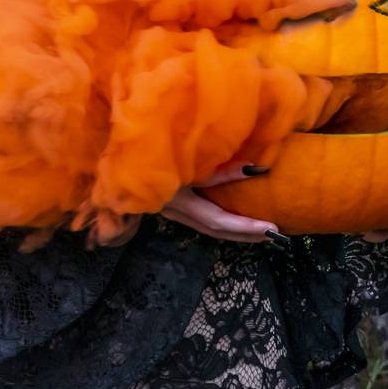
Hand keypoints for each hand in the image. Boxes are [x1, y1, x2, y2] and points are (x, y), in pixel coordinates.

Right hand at [160, 160, 289, 245]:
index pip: (218, 220)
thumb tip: (253, 169)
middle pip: (216, 230)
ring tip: (262, 231)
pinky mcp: (171, 206)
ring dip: (237, 232)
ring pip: (210, 228)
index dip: (245, 226)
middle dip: (246, 235)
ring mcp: (172, 211)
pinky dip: (224, 223)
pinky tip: (235, 220)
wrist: (112, 160)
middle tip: (275, 236)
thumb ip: (217, 168)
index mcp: (178, 201)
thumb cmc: (150, 152)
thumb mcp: (184, 160)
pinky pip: (203, 221)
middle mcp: (176, 211)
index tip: (271, 228)